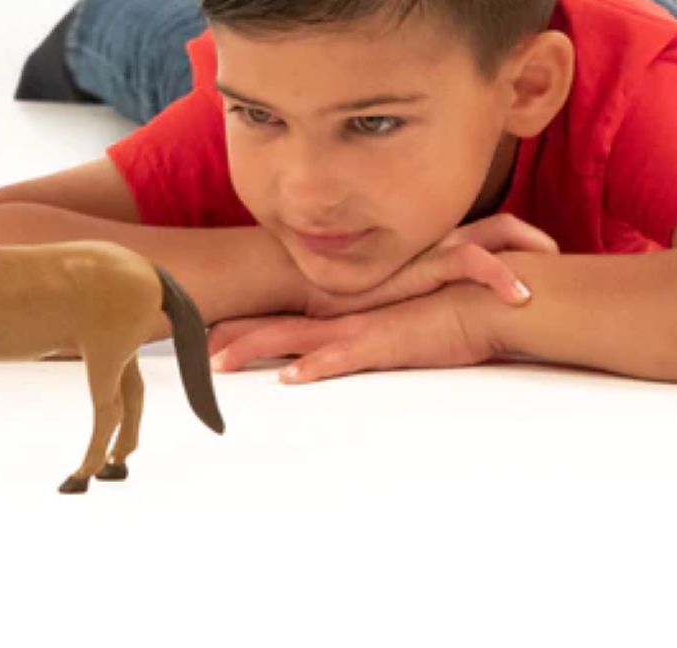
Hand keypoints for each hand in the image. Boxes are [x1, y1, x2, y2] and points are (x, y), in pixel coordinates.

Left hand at [207, 284, 498, 384]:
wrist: (485, 298)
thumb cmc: (450, 307)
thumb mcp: (401, 319)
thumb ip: (374, 327)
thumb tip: (353, 342)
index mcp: (345, 310)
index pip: (286, 314)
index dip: (247, 321)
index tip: (209, 330)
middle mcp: (344, 314)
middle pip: (276, 323)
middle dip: (232, 335)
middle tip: (191, 345)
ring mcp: (361, 327)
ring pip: (296, 338)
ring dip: (255, 349)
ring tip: (217, 363)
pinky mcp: (385, 343)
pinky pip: (343, 357)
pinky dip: (315, 367)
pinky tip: (289, 377)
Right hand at [301, 213, 558, 318]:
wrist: (296, 279)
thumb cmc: (331, 287)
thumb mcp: (378, 289)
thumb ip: (406, 293)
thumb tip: (431, 310)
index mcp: (426, 242)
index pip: (483, 230)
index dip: (517, 240)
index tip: (544, 254)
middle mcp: (432, 240)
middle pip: (498, 227)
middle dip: (533, 241)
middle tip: (557, 255)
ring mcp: (428, 250)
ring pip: (493, 239)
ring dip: (528, 257)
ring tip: (552, 281)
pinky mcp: (420, 266)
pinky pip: (469, 262)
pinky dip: (499, 276)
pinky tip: (521, 297)